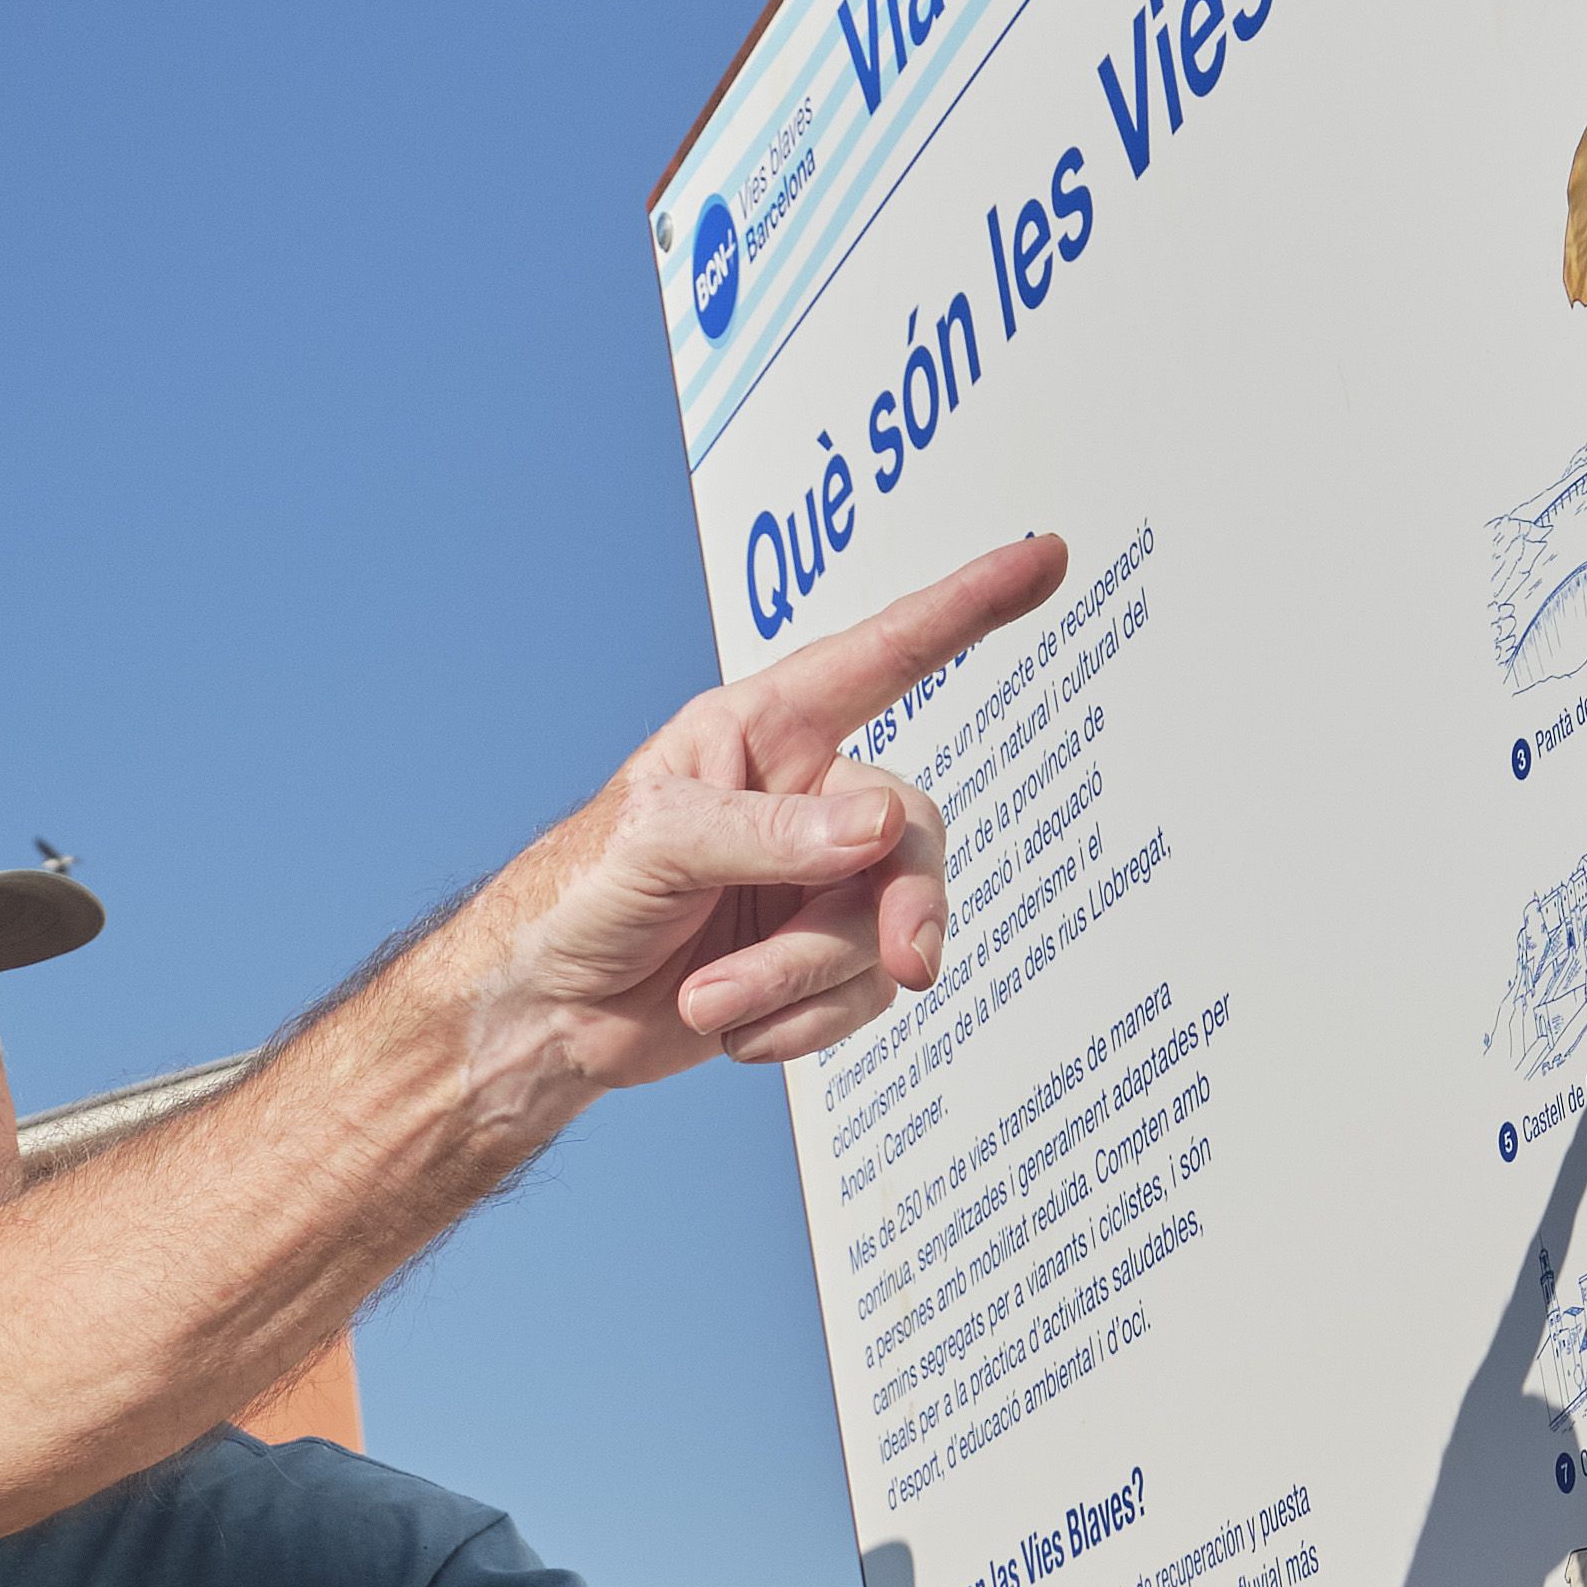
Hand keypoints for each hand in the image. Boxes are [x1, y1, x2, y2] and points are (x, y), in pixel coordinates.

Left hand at [464, 530, 1059, 1112]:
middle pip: (910, 838)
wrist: (543, 1015)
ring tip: (714, 1003)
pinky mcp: (816, 961)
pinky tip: (736, 1028)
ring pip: (885, 930)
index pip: (883, 656)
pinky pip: (862, 993)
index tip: (1043, 558)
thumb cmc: (573, 898)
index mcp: (763, 730)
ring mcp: (816, 884)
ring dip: (803, 981)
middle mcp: (805, 800)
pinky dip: (803, 1022)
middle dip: (896, 910)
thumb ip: (770, 833)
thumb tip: (878, 827)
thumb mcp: (656, 843)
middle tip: (901, 963)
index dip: (967, 608)